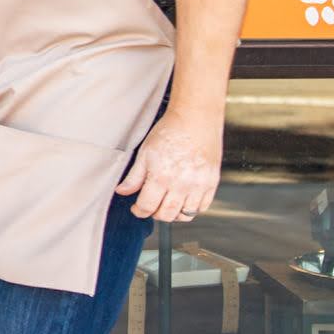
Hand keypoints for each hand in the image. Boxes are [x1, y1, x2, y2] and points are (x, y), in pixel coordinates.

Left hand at [119, 108, 222, 225]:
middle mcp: (181, 184)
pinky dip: (192, 208)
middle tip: (152, 205)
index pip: (147, 207)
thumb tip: (122, 191)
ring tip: (168, 202)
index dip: (139, 211)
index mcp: (161, 177)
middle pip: (166, 215)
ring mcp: (198, 185)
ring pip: (185, 215)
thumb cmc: (170, 131)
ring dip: (174, 213)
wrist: (195, 118)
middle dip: (155, 214)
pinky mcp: (211, 183)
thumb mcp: (145, 152)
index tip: (137, 208)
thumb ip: (134, 176)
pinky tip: (184, 199)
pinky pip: (202, 207)